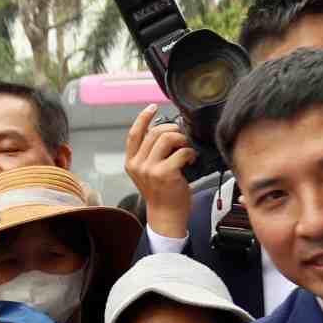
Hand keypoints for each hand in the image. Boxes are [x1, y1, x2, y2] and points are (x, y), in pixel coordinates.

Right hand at [125, 106, 198, 239]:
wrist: (166, 215)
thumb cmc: (161, 192)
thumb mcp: (147, 172)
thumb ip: (149, 153)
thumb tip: (164, 130)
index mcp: (131, 162)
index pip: (133, 134)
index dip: (143, 117)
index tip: (153, 107)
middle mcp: (137, 164)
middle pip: (155, 132)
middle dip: (173, 129)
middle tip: (182, 138)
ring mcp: (150, 169)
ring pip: (167, 138)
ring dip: (182, 139)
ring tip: (186, 148)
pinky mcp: (165, 174)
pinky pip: (180, 152)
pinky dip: (189, 152)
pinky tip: (191, 159)